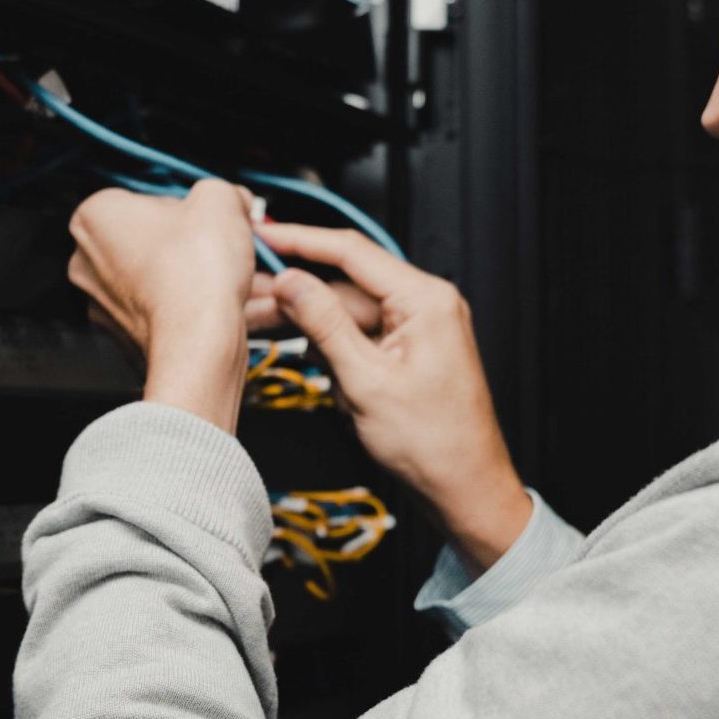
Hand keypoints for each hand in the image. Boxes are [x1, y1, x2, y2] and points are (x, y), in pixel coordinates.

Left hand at [67, 181, 257, 433]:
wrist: (198, 342)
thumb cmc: (196, 272)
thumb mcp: (220, 200)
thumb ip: (221, 190)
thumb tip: (230, 198)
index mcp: (96, 214)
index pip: (149, 198)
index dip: (192, 209)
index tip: (215, 220)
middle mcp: (87, 260)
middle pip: (154, 241)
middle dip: (194, 246)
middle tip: (227, 249)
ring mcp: (102, 303)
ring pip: (161, 280)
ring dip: (198, 279)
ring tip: (237, 283)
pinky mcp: (124, 337)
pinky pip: (165, 312)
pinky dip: (193, 309)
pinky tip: (224, 309)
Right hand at [253, 222, 531, 572]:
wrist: (466, 486)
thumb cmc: (433, 442)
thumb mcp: (364, 381)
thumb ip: (324, 325)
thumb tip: (290, 282)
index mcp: (426, 299)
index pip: (352, 252)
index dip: (301, 240)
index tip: (261, 233)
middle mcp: (428, 303)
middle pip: (347, 284)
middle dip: (301, 298)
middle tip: (252, 301)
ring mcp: (421, 327)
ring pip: (351, 314)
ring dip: (319, 336)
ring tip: (300, 360)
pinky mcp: (412, 350)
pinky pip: (364, 338)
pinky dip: (340, 355)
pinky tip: (336, 384)